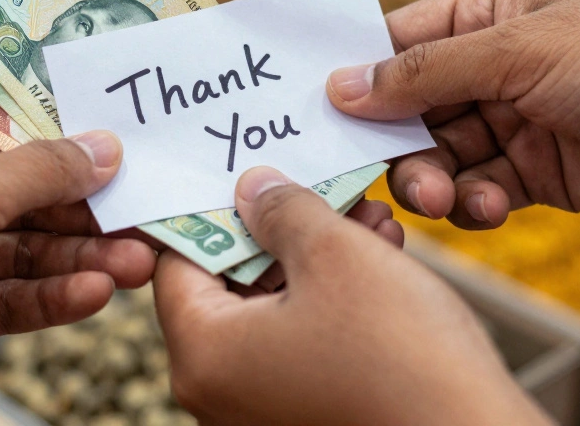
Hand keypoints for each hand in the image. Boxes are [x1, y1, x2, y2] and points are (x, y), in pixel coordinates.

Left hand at [0, 109, 154, 425]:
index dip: (64, 143)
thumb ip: (41, 172)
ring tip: (135, 265)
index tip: (125, 151)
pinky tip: (93, 295)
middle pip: (20, 197)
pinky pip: (4, 298)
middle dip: (82, 213)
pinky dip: (48, 296)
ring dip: (77, 258)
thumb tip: (105, 146)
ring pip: (19, 252)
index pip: (3, 133)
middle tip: (145, 219)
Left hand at [154, 167, 548, 425]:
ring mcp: (262, 411)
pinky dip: (331, 301)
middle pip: (227, 285)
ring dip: (315, 259)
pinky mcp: (306, 417)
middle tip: (317, 190)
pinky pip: (301, 343)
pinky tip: (378, 260)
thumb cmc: (402, 359)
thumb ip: (282, 211)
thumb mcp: (336, 253)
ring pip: (273, 310)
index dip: (215, 210)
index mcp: (204, 356)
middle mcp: (219, 394)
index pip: (177, 262)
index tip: (246, 178)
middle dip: (278, 230)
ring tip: (366, 218)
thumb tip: (252, 190)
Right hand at [326, 0, 579, 227]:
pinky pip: (477, 192)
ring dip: (431, 181)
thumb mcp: (520, 52)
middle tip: (400, 176)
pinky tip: (487, 208)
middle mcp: (490, 64)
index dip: (352, 78)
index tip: (311, 116)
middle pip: (406, 109)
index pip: (394, 43)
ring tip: (444, 197)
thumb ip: (425, 74)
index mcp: (483, 12)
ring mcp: (511, 120)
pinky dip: (471, 205)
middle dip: (395, 144)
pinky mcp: (535, 173)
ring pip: (436, 157)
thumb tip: (341, 86)